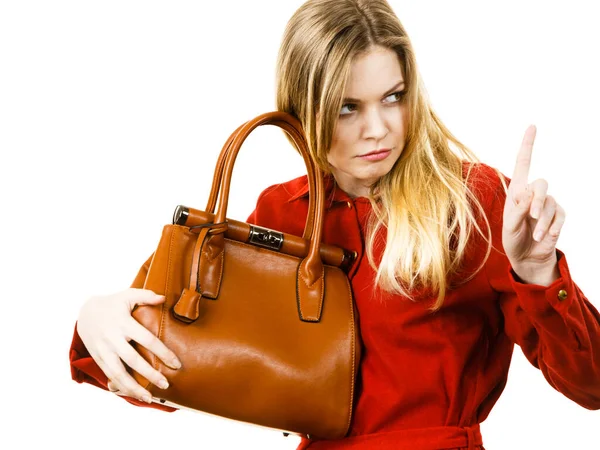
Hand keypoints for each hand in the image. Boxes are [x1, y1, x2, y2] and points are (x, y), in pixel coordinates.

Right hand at [76, 288, 181, 402]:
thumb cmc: (112, 304)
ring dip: (134, 388)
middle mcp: (112, 338)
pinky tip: (133, 395)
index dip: (162, 353)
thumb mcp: (127, 295)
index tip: (176, 364)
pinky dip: (121, 387)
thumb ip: (146, 295)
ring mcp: (103, 350)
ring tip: (149, 398)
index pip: (147, 340)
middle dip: (150, 374)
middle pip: (133, 360)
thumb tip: (163, 298)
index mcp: (123, 323)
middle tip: (166, 384)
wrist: (84, 312)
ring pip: (118, 373)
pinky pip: (109, 376)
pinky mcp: (97, 358)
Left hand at [502, 125, 565, 274]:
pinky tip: (545, 236)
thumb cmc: (513, 239)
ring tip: (535, 234)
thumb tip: (528, 192)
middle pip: (541, 184)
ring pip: (550, 203)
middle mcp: (532, 194)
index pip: (523, 164)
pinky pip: (559, 216)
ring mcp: (547, 204)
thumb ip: (517, 209)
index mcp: (516, 191)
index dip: (527, 145)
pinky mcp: (558, 215)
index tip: (532, 126)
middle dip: (537, 200)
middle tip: (531, 216)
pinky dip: (551, 227)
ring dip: (542, 221)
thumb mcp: (509, 226)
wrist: (527, 257)